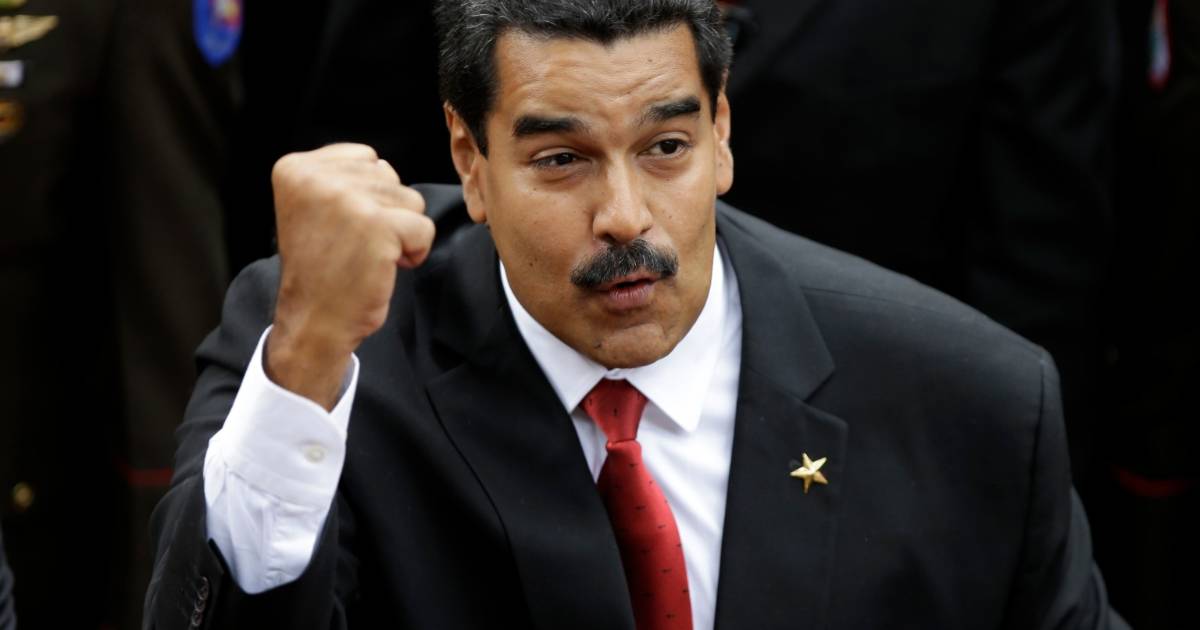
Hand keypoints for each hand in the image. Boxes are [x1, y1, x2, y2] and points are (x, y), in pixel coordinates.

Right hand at [265, 143, 434, 408]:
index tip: (340, 227)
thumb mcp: (315, 207)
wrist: (314, 320)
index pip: (366, 158)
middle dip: (385, 213)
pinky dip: (414, 252)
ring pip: (411, 200)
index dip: (366, 196)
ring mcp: (347, 199)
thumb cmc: (322, 267)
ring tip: (367, 255)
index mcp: (295, 167)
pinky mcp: (377, 225)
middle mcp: (316, 177)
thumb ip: (343, 178)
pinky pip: (424, 227)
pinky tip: (384, 267)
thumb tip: (384, 165)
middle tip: (353, 245)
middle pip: (390, 176)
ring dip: (400, 232)